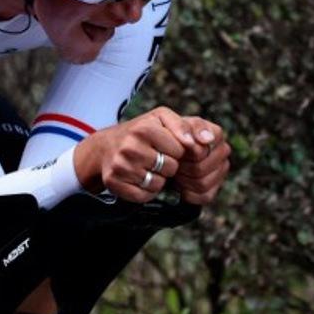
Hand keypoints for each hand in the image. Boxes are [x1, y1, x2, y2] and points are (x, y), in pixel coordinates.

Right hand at [74, 107, 196, 201]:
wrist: (107, 147)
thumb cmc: (142, 131)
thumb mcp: (162, 118)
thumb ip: (187, 125)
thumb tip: (207, 140)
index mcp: (144, 129)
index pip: (180, 150)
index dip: (177, 150)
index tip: (167, 146)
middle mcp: (129, 147)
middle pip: (170, 168)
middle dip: (168, 165)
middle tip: (156, 157)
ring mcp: (120, 166)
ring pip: (158, 184)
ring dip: (158, 178)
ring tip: (147, 167)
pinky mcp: (114, 182)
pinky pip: (144, 195)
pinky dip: (146, 191)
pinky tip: (139, 178)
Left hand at [170, 116, 229, 205]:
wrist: (161, 153)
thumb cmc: (166, 137)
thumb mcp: (168, 123)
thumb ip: (184, 126)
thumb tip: (206, 139)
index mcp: (215, 133)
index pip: (203, 149)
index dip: (186, 153)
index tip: (178, 151)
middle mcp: (222, 151)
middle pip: (202, 167)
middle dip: (183, 166)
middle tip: (174, 161)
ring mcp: (220, 170)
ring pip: (202, 183)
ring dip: (184, 180)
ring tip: (176, 171)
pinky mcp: (214, 188)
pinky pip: (203, 196)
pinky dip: (187, 193)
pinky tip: (180, 184)